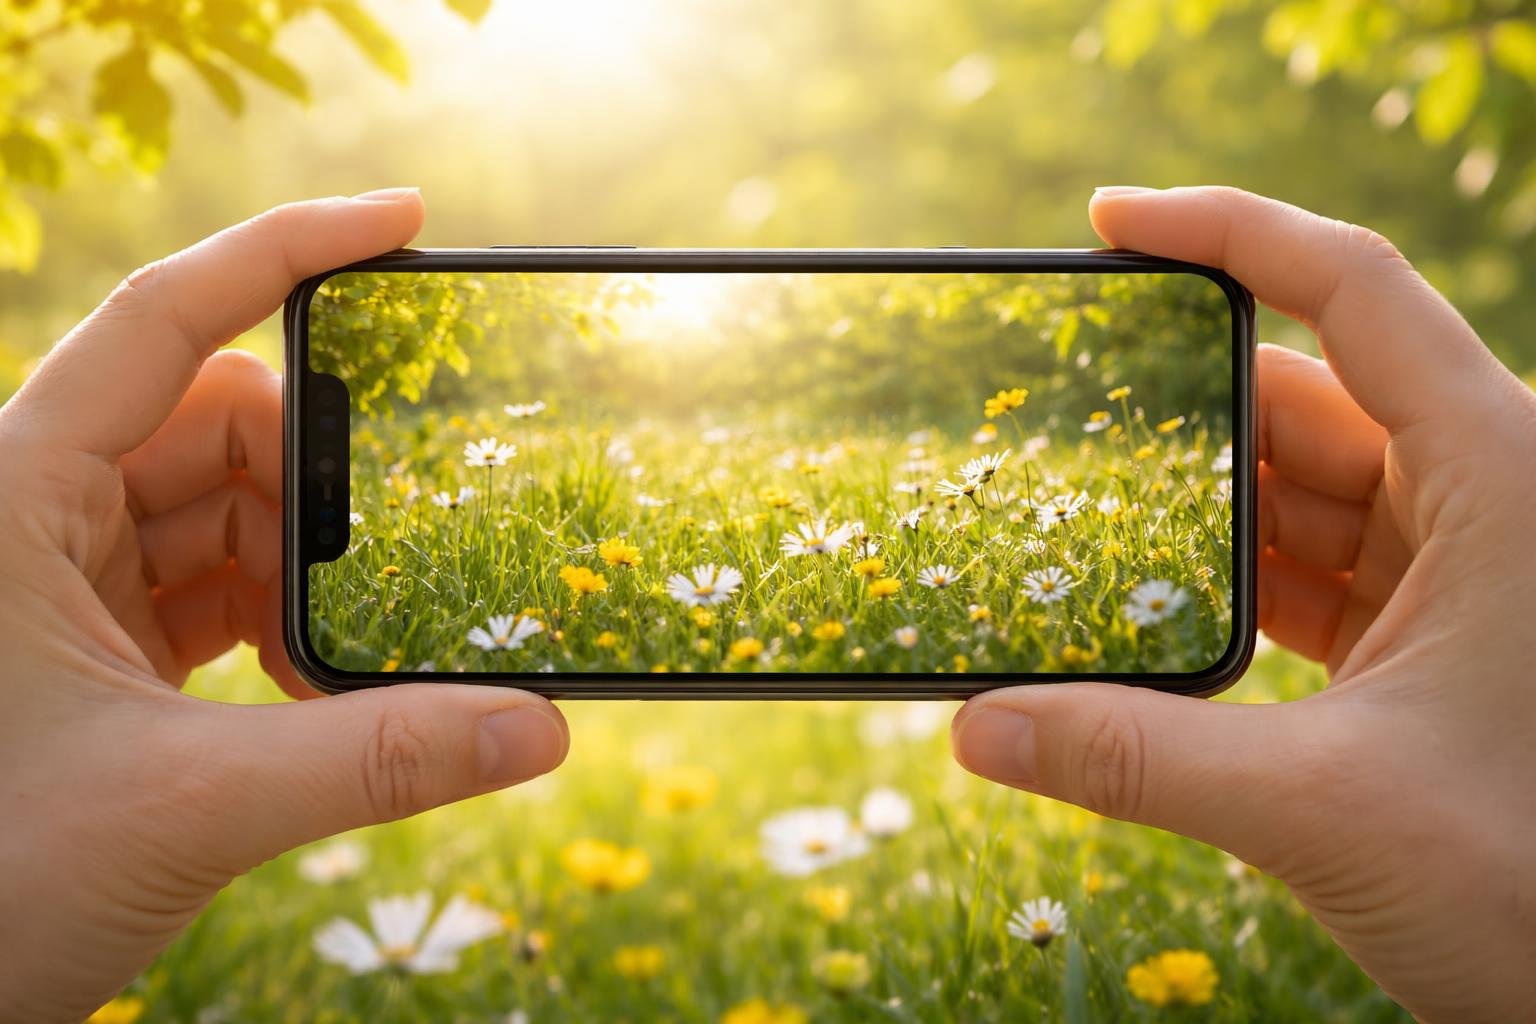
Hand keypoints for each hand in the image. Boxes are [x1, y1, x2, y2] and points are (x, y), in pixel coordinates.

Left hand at [0, 191, 568, 1022]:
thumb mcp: (187, 804)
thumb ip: (376, 758)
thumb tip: (540, 730)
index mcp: (10, 492)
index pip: (163, 318)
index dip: (286, 250)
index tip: (404, 219)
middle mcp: (32, 508)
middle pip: (213, 419)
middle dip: (315, 485)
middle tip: (392, 555)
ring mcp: (62, 571)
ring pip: (220, 505)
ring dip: (301, 567)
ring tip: (341, 652)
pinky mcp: (93, 635)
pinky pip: (210, 577)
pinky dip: (278, 616)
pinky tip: (311, 679)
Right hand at [951, 186, 1535, 1022]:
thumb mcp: (1326, 807)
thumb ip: (1137, 760)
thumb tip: (974, 727)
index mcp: (1504, 477)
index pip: (1355, 291)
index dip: (1230, 232)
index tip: (1111, 221)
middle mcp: (1487, 498)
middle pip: (1305, 398)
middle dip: (1180, 416)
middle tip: (1060, 420)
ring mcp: (1458, 567)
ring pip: (1301, 491)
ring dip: (1193, 514)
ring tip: (1082, 525)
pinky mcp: (1427, 634)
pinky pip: (1307, 568)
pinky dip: (1224, 581)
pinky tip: (1147, 605)